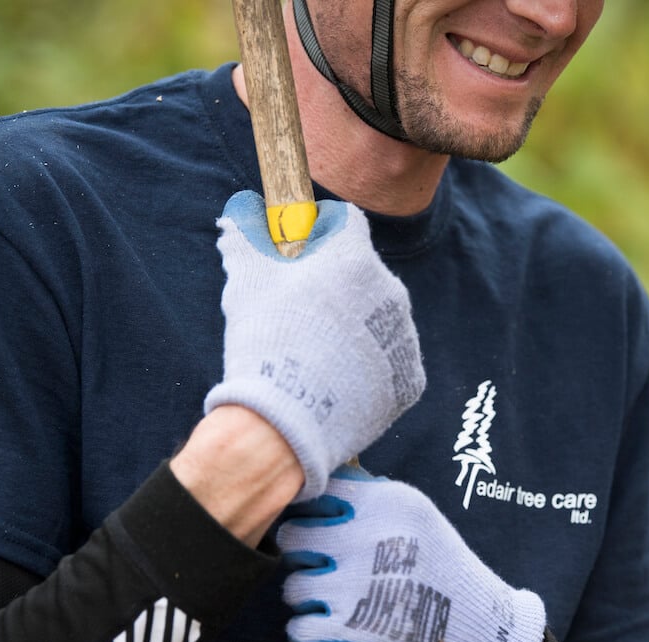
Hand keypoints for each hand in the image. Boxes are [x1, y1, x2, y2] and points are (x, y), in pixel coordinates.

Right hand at [204, 191, 424, 501]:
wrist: (287, 421)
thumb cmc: (265, 341)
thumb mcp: (247, 280)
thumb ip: (246, 238)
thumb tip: (237, 213)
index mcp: (355, 259)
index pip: (345, 224)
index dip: (319, 233)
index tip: (300, 251)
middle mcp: (392, 293)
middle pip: (363, 276)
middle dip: (336, 286)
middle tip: (301, 314)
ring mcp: (405, 338)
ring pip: (379, 320)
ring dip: (354, 328)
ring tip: (318, 356)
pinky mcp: (411, 381)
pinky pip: (389, 364)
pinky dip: (368, 369)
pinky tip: (338, 383)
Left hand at [278, 466, 546, 641]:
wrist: (484, 636)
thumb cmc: (446, 577)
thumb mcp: (419, 517)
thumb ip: (370, 501)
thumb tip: (315, 489)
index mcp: (386, 503)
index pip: (315, 494)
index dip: (312, 519)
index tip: (326, 538)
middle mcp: (370, 537)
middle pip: (293, 539)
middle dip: (307, 561)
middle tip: (332, 578)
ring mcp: (358, 585)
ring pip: (293, 589)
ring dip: (312, 605)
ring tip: (344, 612)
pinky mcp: (352, 633)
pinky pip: (298, 631)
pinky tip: (338, 641)